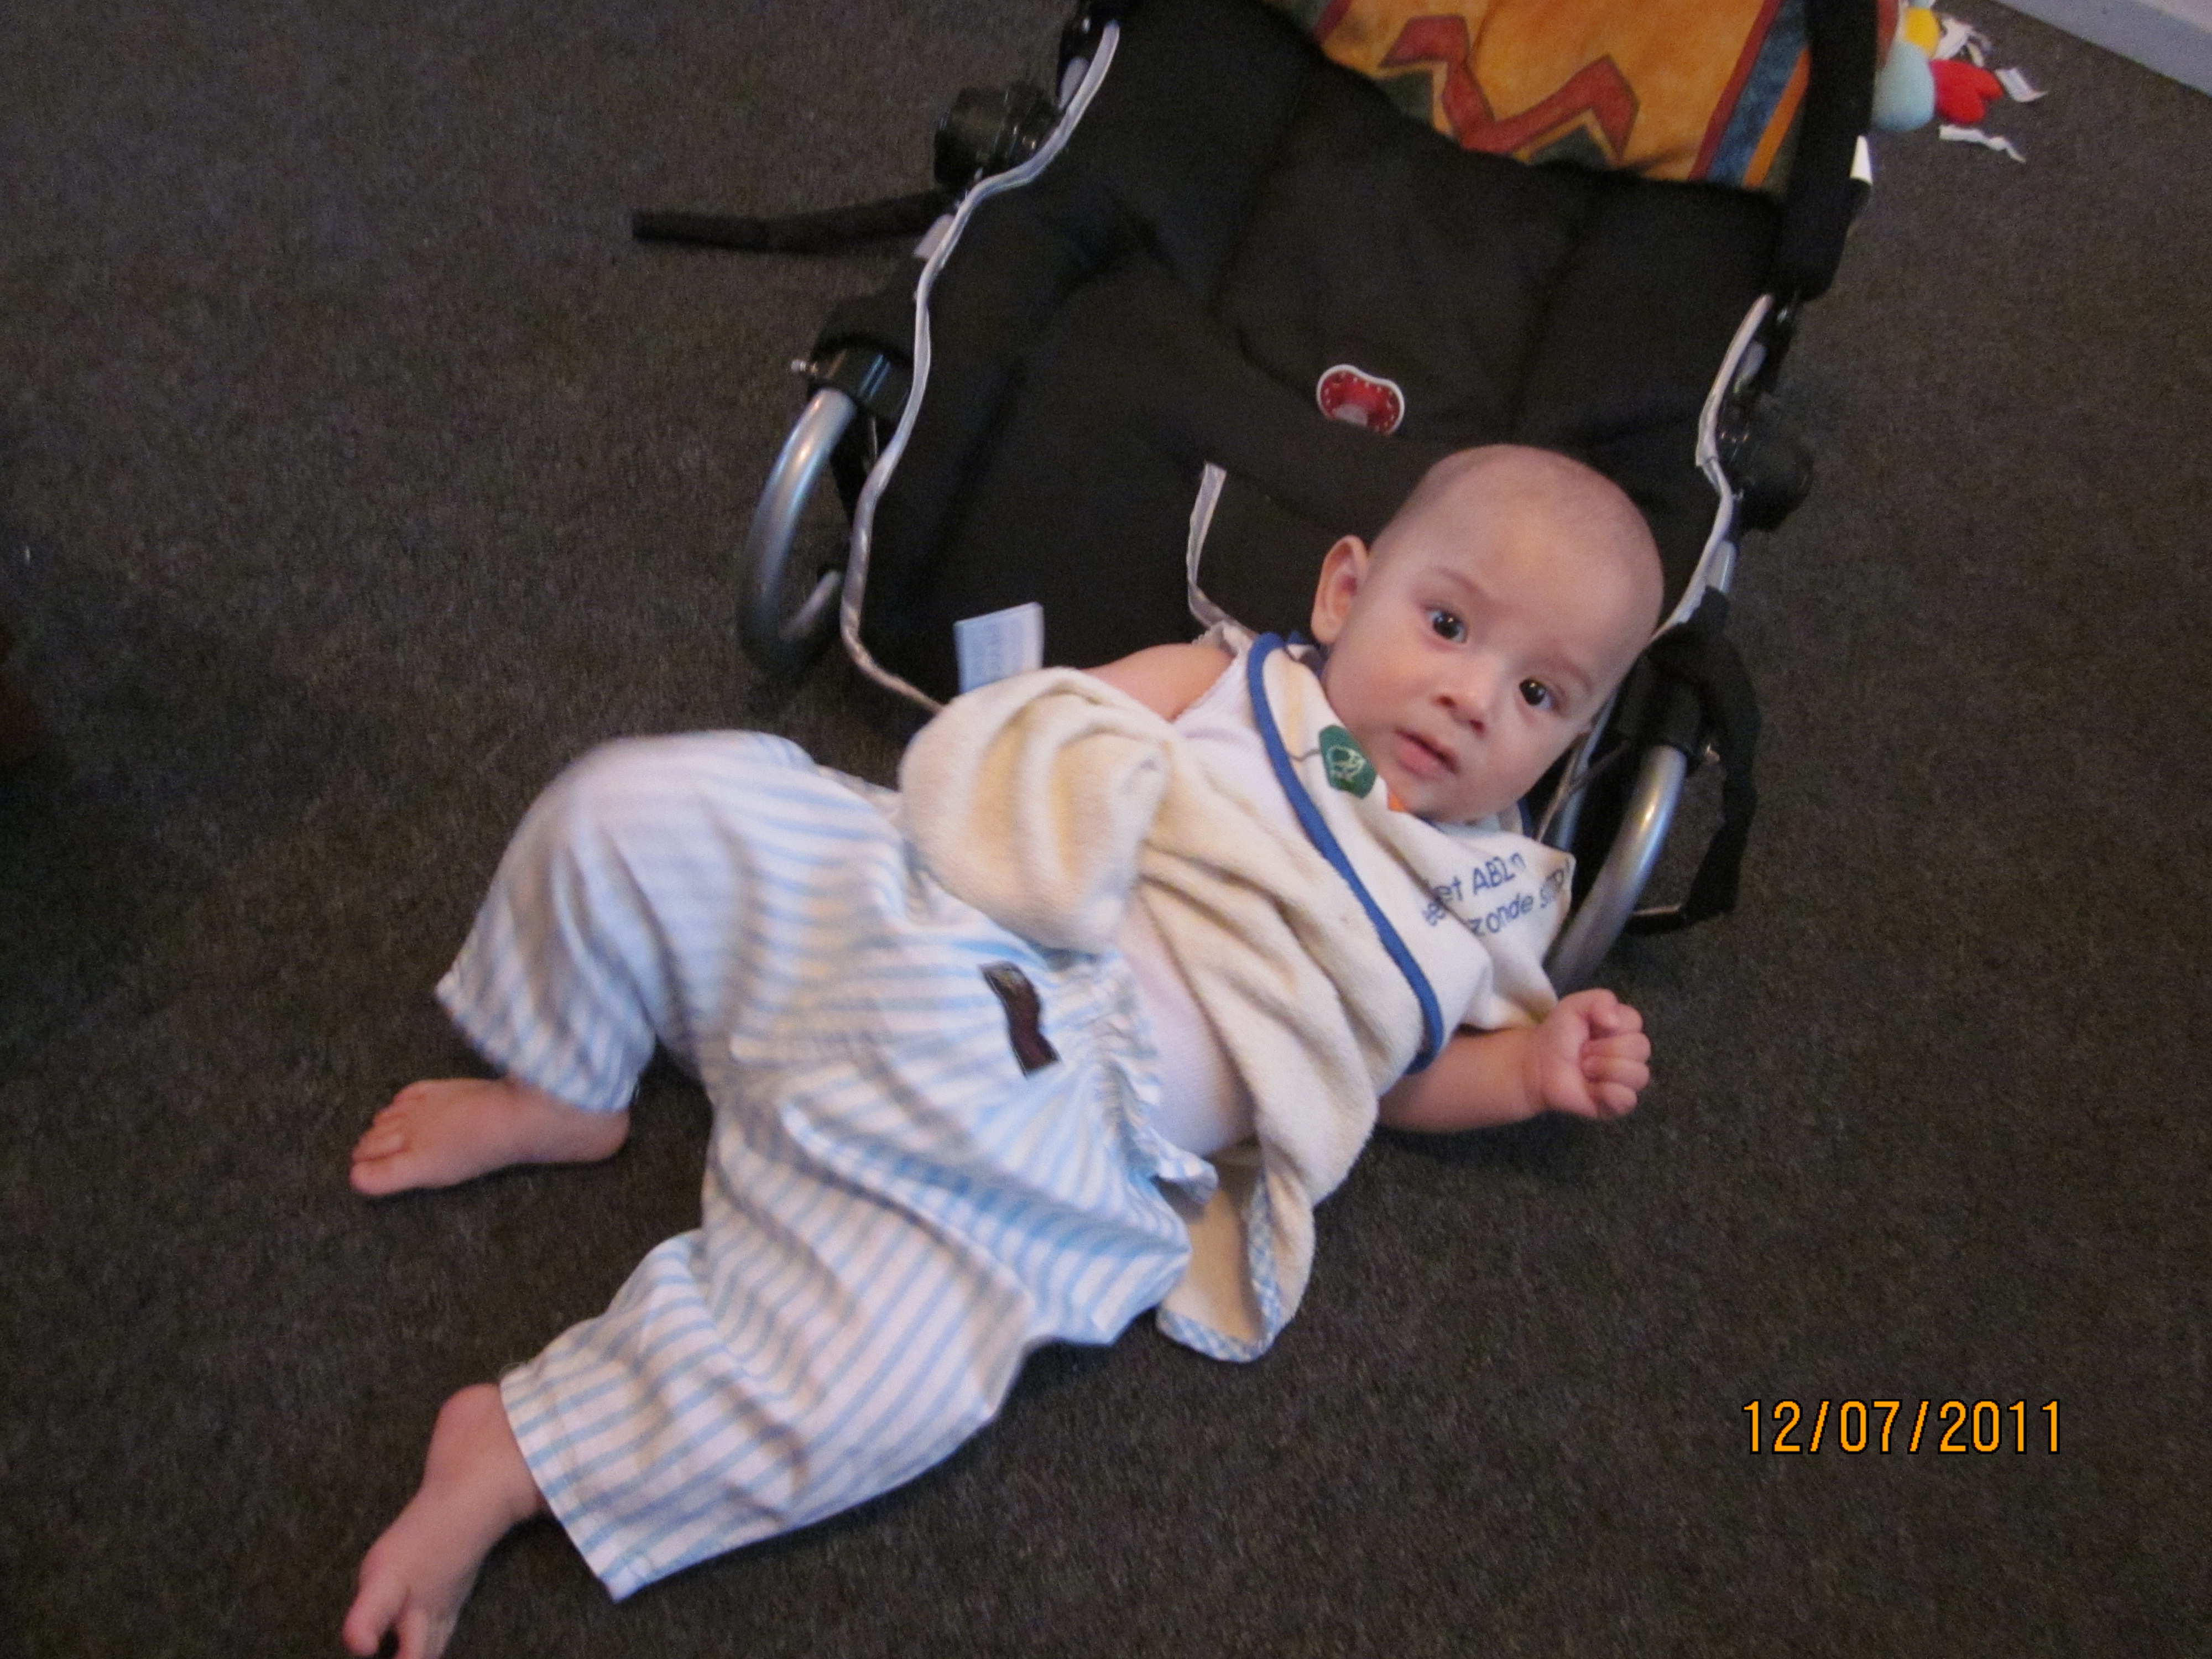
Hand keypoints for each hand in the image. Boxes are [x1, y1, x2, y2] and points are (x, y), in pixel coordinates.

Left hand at [1523, 989, 1648, 1118]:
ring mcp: (1626, 1080)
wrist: (1537, 1064)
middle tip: (1583, 1052)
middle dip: (1605, 1048)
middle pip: (1640, 1048)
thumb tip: (1614, 1022)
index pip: (1635, 1022)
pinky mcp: (1617, 1104)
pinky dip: (1606, 1092)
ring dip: (1605, 1069)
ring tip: (1584, 1069)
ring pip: (1638, 1075)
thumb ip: (1600, 1000)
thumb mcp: (1575, 1005)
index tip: (1591, 1030)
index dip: (1610, 1026)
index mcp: (1624, 1029)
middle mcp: (1631, 1054)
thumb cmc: (1559, 1034)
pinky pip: (1628, 1099)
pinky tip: (1591, 1088)